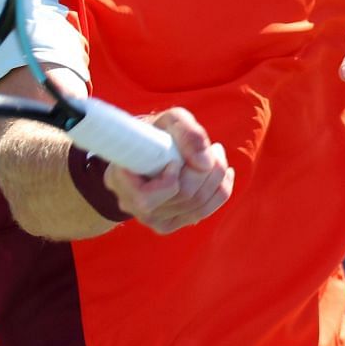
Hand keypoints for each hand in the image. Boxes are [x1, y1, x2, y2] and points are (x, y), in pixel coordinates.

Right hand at [102, 107, 233, 233]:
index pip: (149, 195)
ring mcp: (150, 219)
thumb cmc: (154, 133)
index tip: (181, 152)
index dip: (174, 175)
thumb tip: (205, 162)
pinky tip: (225, 175)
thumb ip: (186, 132)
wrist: (143, 149)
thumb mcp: (167, 120)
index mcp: (119, 179)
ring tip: (217, 155)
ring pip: (196, 206)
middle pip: (182, 196)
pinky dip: (219, 192)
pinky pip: (201, 213)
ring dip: (216, 178)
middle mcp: (131, 204)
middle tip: (215, 148)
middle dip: (207, 170)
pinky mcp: (167, 224)